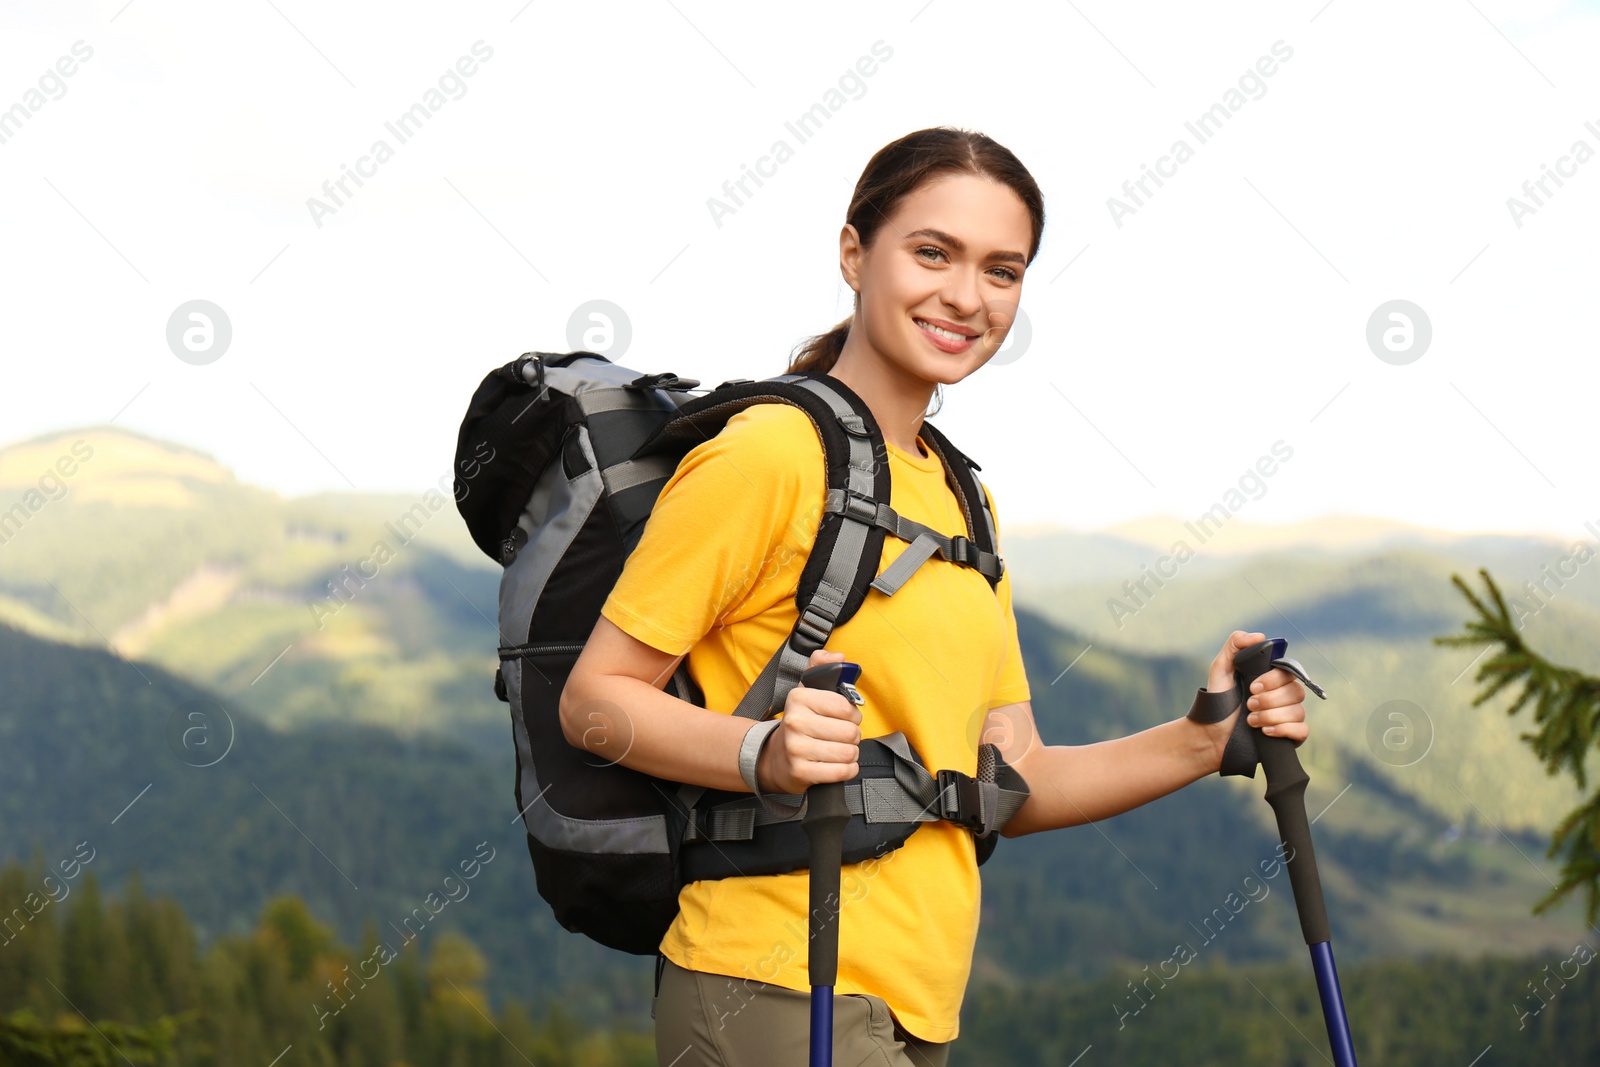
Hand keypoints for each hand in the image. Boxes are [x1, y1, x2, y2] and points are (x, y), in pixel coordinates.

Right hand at [756, 649, 861, 793]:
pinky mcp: (800, 772)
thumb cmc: (799, 722)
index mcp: (799, 698)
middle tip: (841, 736)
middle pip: (850, 732)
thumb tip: (839, 657)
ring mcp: (796, 749)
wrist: (775, 757)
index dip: (852, 714)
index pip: (847, 707)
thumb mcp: (806, 690)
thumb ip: (822, 667)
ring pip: (848, 753)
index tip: (845, 717)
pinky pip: (841, 772)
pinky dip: (847, 770)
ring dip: (850, 753)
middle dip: (852, 736)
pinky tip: (836, 764)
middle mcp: (795, 722)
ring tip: (838, 749)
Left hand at [1202, 630, 1309, 760]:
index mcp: (1272, 678)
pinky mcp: (1290, 736)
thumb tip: (1260, 636)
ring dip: (1271, 716)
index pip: (1289, 671)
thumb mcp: (1221, 669)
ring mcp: (1288, 716)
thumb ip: (1235, 645)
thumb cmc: (1217, 702)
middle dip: (1269, 700)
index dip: (1273, 679)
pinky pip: (1302, 730)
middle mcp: (1284, 696)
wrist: (1211, 735)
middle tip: (1248, 705)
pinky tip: (1266, 732)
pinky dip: (1285, 730)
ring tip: (1250, 721)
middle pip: (1296, 692)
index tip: (1252, 687)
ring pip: (1298, 711)